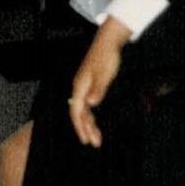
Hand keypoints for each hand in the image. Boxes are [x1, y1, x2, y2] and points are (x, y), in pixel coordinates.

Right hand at [69, 17, 131, 146]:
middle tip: (94, 143)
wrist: (108, 42)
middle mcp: (79, 88)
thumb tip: (91, 103)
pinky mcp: (90, 84)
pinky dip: (91, 115)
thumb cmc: (106, 57)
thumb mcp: (104, 75)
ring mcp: (84, 86)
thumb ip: (97, 89)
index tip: (86, 140)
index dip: (80, 127)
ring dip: (89, 124)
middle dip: (86, 129)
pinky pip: (87, 104)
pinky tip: (94, 120)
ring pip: (83, 110)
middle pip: (79, 113)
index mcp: (80, 87)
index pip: (76, 112)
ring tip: (96, 137)